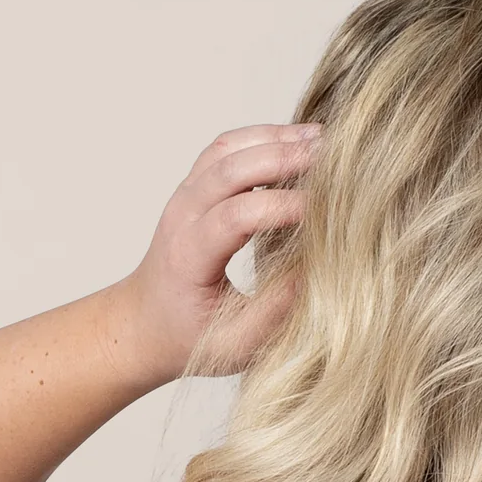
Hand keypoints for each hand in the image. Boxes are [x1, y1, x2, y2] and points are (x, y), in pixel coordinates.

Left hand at [103, 123, 320, 386]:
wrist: (146, 324)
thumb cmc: (192, 339)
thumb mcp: (236, 344)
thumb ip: (274, 312)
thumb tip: (317, 272)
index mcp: (188, 256)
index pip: (236, 216)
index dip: (283, 207)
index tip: (326, 210)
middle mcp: (181, 216)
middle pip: (231, 169)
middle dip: (285, 159)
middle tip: (335, 158)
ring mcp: (185, 194)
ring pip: (229, 148)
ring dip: (276, 139)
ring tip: (324, 140)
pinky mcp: (195, 185)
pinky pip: (228, 147)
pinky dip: (264, 137)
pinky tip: (299, 142)